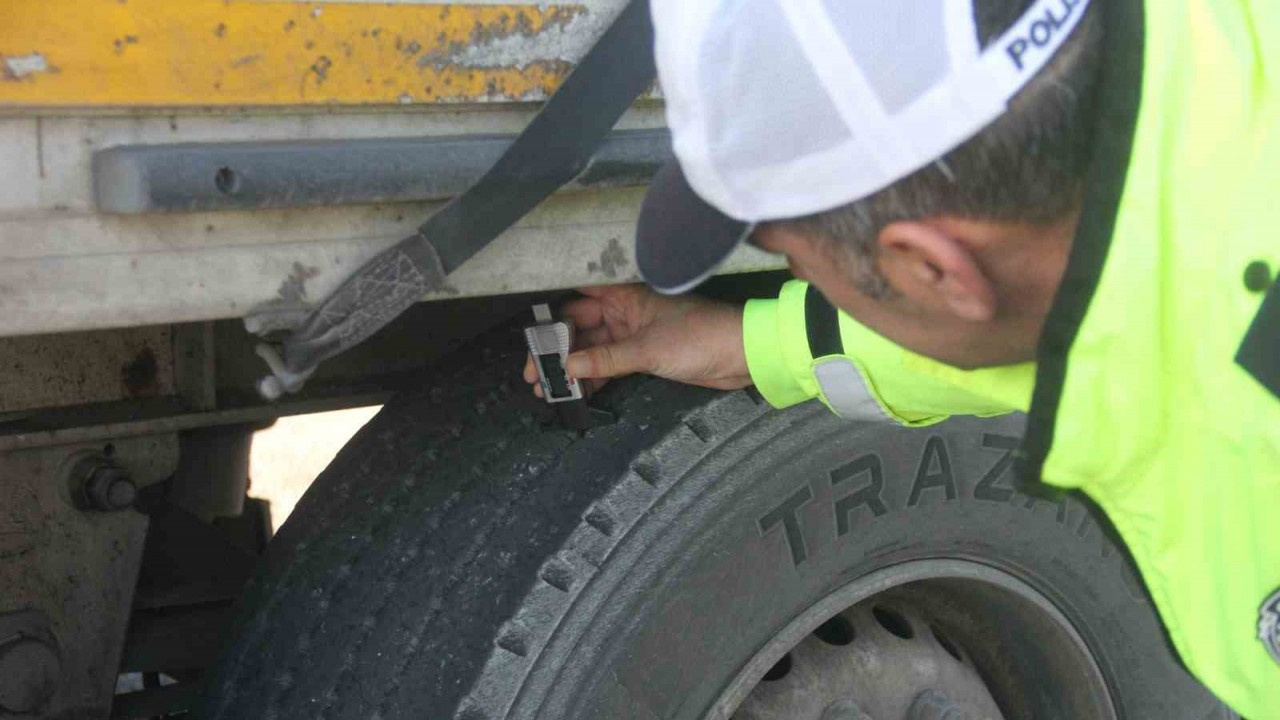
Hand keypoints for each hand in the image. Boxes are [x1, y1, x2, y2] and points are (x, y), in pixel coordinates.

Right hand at [522, 284, 751, 397]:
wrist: (743, 355)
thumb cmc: (704, 335)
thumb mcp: (647, 349)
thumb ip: (606, 359)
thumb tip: (569, 366)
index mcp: (626, 295)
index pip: (577, 296)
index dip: (552, 313)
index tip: (531, 333)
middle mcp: (627, 311)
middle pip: (580, 327)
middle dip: (556, 349)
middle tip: (534, 370)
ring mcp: (635, 334)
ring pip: (593, 349)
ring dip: (572, 367)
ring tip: (548, 386)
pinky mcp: (645, 355)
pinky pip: (609, 364)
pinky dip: (593, 377)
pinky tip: (575, 391)